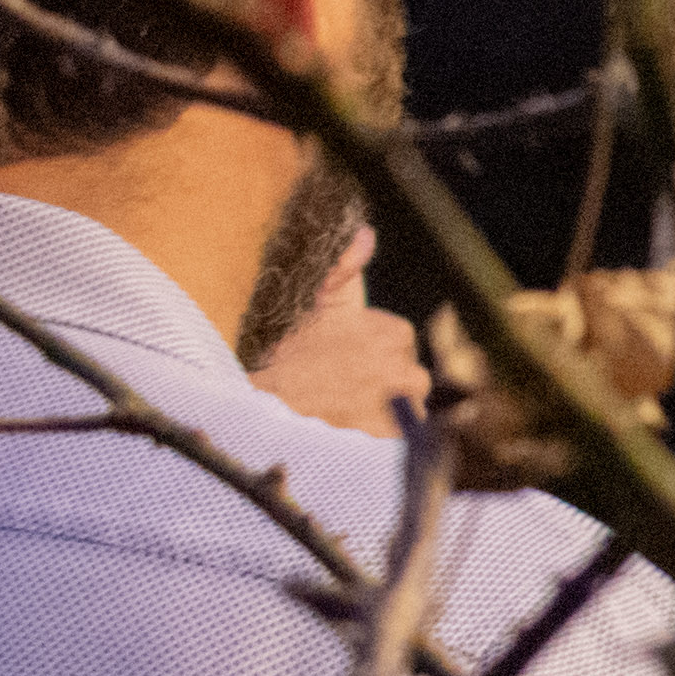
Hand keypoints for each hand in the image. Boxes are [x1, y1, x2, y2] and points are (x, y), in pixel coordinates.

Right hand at [250, 230, 427, 432]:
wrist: (264, 407)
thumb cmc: (289, 353)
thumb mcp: (317, 303)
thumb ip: (345, 268)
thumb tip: (366, 233)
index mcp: (397, 334)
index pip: (397, 343)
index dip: (366, 350)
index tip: (338, 357)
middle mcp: (410, 371)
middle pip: (406, 378)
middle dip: (379, 380)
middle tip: (337, 384)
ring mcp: (402, 411)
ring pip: (405, 407)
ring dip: (381, 408)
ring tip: (340, 406)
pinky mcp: (395, 441)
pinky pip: (402, 437)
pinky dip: (380, 433)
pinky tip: (349, 426)